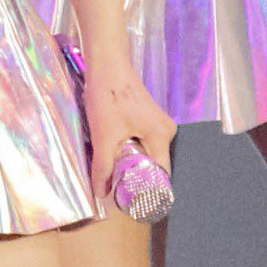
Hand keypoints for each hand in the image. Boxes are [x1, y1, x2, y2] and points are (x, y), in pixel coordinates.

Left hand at [78, 54, 175, 206]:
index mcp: (162, 136)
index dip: (148, 190)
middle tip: (117, 191)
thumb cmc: (108, 95)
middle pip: (153, 165)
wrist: (106, 63)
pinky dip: (128, 150)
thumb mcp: (103, 136)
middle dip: (136, 178)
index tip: (133, 203)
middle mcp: (165, 131)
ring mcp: (157, 124)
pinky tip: (113, 154)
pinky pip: (141, 143)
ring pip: (145, 154)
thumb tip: (101, 193)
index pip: (161, 175)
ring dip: (130, 163)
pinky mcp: (146, 118)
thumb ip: (103, 167)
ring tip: (113, 174)